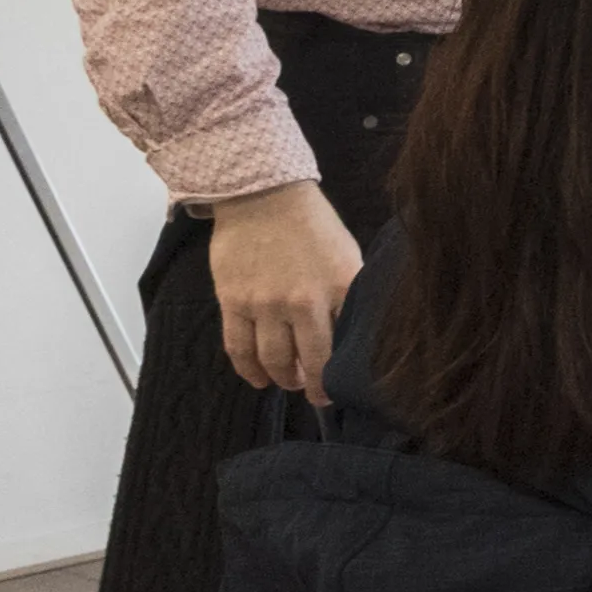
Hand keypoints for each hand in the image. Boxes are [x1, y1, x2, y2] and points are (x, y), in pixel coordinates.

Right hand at [208, 180, 360, 397]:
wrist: (263, 196)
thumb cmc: (312, 224)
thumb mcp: (347, 255)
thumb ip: (350, 292)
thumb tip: (358, 327)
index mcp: (340, 287)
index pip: (345, 343)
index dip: (344, 372)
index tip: (345, 386)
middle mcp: (303, 301)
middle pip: (311, 360)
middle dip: (315, 385)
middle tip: (318, 395)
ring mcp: (265, 303)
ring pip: (273, 359)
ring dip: (283, 378)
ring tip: (289, 383)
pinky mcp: (234, 301)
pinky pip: (239, 347)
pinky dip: (248, 369)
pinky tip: (258, 379)